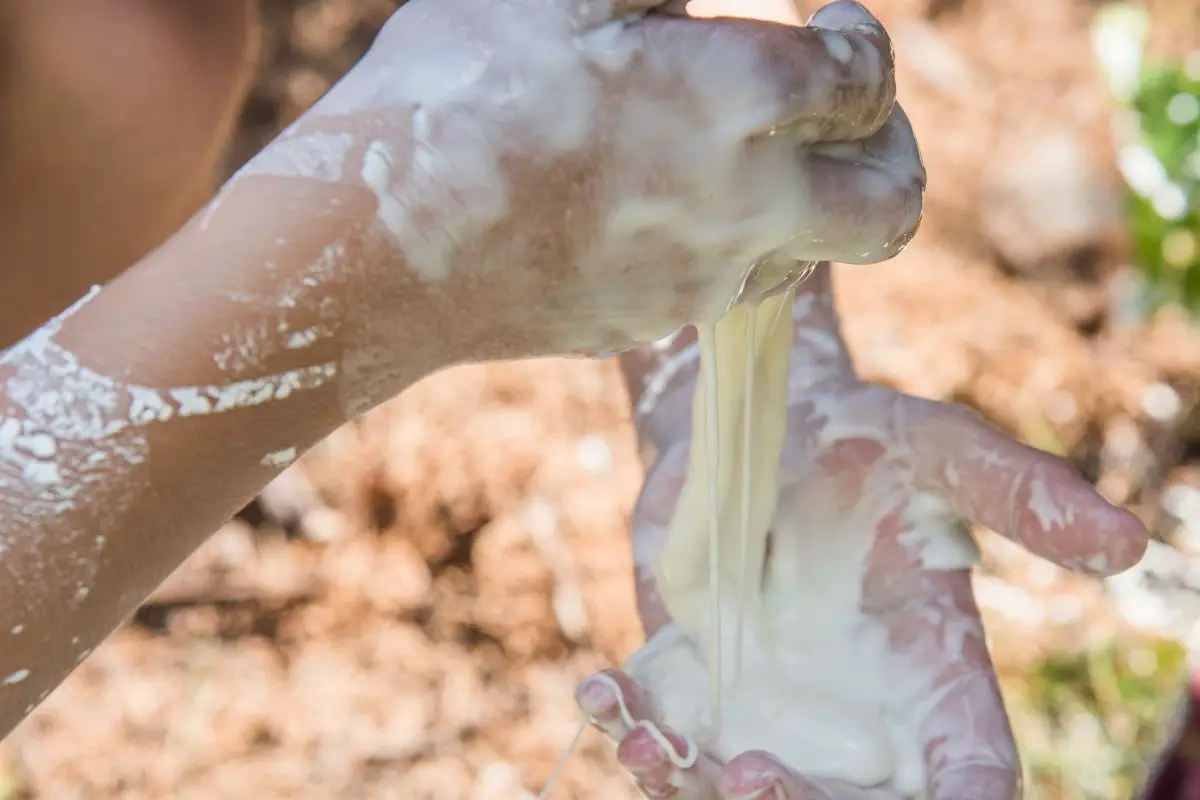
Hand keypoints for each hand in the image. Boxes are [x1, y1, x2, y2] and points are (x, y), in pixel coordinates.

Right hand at [268, 0, 922, 369]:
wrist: (375, 248)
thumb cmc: (456, 90)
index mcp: (737, 100)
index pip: (867, 78)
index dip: (861, 38)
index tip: (821, 18)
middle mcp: (747, 203)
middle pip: (893, 203)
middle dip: (891, 145)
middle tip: (841, 108)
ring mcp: (702, 278)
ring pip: (822, 254)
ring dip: (816, 197)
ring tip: (748, 149)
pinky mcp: (654, 320)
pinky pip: (736, 287)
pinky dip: (740, 242)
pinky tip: (670, 199)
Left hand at [577, 284, 1147, 798]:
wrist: (755, 415)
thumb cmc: (862, 435)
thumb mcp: (938, 449)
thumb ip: (1017, 494)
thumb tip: (1129, 545)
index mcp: (931, 673)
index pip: (966, 777)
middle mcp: (850, 713)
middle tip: (749, 777)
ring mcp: (767, 706)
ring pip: (733, 792)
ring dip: (686, 786)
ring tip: (648, 737)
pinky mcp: (693, 683)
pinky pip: (659, 735)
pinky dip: (626, 728)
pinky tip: (604, 691)